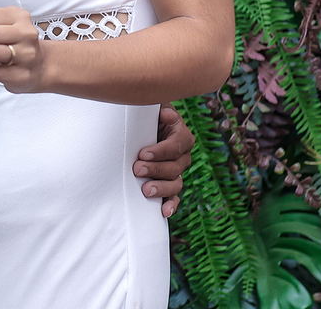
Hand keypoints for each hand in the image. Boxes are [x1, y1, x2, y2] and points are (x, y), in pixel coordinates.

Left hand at [133, 103, 192, 217]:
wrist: (139, 129)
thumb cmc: (145, 117)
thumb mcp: (151, 110)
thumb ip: (160, 111)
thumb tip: (167, 115)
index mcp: (181, 135)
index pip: (176, 145)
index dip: (161, 151)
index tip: (143, 154)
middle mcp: (182, 155)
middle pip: (176, 166)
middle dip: (156, 170)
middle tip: (137, 169)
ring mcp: (177, 171)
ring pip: (176, 183)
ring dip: (162, 188)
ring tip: (146, 190)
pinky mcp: (169, 183)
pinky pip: (174, 196)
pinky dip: (171, 205)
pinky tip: (164, 211)